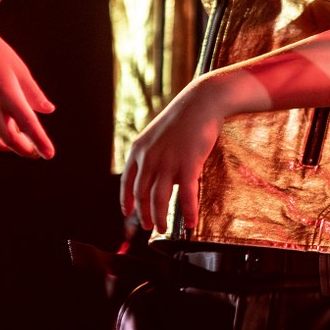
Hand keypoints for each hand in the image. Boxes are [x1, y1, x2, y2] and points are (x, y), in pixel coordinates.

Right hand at [0, 10, 55, 157]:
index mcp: (7, 93)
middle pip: (9, 138)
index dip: (40, 142)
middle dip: (24, 148)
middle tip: (35, 151)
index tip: (49, 154)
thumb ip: (34, 94)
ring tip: (18, 143)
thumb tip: (48, 110)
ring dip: (6, 145)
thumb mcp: (20, 70)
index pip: (28, 125)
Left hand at [120, 77, 223, 232]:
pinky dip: (188, 211)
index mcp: (138, 150)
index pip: (127, 182)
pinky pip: (185, 195)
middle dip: (144, 214)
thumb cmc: (184, 117)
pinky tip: (191, 223)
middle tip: (149, 226)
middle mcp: (149, 158)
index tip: (128, 213)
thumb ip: (153, 154)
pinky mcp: (188, 164)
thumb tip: (160, 177)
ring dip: (159, 217)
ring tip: (162, 228)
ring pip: (159, 199)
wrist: (202, 101)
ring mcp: (168, 162)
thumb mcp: (158, 134)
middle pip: (142, 194)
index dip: (126, 201)